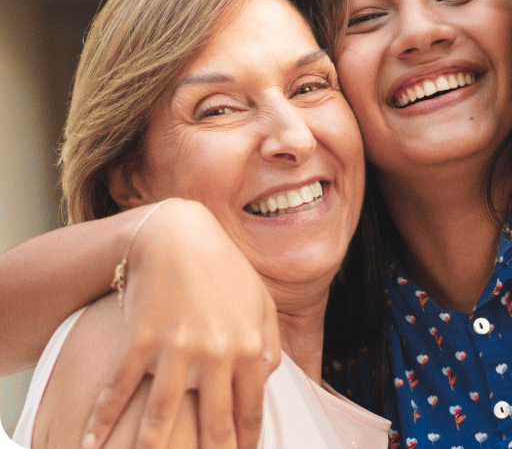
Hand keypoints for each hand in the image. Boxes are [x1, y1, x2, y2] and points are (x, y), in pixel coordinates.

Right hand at [81, 200, 280, 448]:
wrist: (177, 235)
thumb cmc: (223, 269)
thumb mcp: (259, 300)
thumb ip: (269, 340)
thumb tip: (269, 376)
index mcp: (249, 348)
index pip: (249, 412)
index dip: (244, 445)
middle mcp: (216, 355)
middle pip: (213, 426)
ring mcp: (176, 349)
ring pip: (162, 418)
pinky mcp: (140, 340)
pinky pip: (120, 389)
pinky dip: (102, 420)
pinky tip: (91, 444)